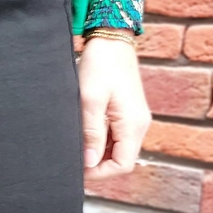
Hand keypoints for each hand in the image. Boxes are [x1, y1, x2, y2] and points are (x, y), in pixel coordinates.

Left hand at [77, 35, 151, 180]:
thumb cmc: (100, 65)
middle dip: (98, 165)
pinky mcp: (128, 112)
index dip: (100, 173)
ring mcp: (135, 119)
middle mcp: (139, 125)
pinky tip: (85, 134)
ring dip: (99, 153)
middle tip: (73, 159)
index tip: (77, 169)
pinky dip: (102, 141)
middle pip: (121, 160)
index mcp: (133, 125)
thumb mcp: (90, 100)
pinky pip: (117, 136)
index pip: (123, 165)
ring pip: (119, 149)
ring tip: (77, 146)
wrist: (111, 39)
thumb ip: (91, 133)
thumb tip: (89, 162)